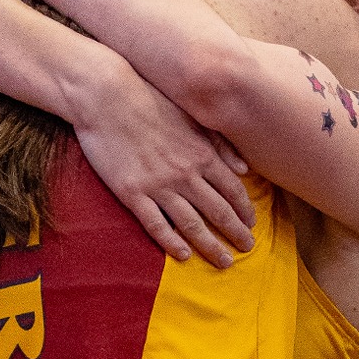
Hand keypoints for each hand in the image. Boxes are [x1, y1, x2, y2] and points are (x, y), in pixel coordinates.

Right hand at [71, 71, 256, 266]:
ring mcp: (159, 186)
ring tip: (224, 261)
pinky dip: (172, 243)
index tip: (252, 224)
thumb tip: (244, 169)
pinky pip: (156, 224)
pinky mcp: (132, 193)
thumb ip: (220, 144)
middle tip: (247, 248)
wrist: (107, 96)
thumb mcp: (192, 117)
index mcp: (203, 155)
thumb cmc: (151, 100)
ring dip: (210, 245)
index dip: (245, 210)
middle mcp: (186, 174)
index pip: (233, 190)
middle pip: (219, 211)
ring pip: (192, 224)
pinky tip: (183, 255)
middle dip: (236, 233)